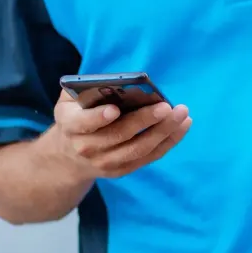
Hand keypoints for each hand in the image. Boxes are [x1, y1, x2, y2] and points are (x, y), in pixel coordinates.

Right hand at [52, 90, 191, 179]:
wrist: (68, 157)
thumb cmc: (76, 115)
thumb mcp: (71, 99)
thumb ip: (86, 88)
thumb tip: (117, 81)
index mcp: (71, 126)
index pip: (83, 123)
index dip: (98, 117)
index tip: (115, 109)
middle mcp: (86, 147)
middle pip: (119, 135)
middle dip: (144, 120)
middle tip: (166, 106)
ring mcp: (105, 162)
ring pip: (138, 149)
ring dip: (163, 132)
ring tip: (182, 114)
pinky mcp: (121, 170)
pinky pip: (149, 157)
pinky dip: (168, 141)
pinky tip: (183, 126)